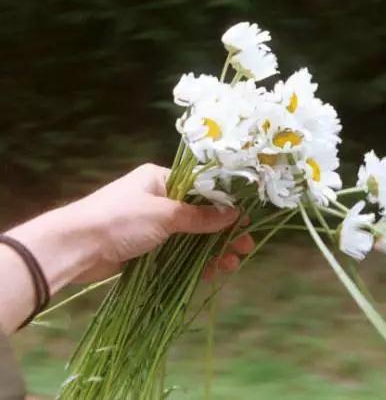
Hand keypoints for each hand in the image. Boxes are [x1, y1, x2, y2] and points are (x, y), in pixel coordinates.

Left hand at [8, 163, 254, 287]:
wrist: (75, 247)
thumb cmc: (120, 220)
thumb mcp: (164, 214)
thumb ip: (200, 216)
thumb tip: (234, 213)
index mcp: (162, 179)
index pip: (203, 189)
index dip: (226, 205)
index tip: (246, 221)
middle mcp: (159, 199)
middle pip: (200, 215)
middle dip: (223, 232)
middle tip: (246, 247)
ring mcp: (153, 225)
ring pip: (191, 237)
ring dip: (212, 249)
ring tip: (233, 263)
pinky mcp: (147, 248)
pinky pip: (178, 252)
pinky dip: (195, 261)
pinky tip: (212, 271)